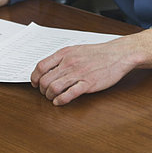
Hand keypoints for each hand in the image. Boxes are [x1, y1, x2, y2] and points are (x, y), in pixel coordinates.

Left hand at [30, 23, 151, 105]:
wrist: (117, 54)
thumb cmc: (96, 53)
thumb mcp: (75, 50)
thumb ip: (61, 58)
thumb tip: (46, 68)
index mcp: (65, 53)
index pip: (41, 66)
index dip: (34, 77)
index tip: (35, 83)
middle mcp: (69, 63)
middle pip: (45, 80)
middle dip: (42, 89)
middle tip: (44, 93)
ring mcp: (78, 74)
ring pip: (54, 88)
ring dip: (50, 96)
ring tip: (52, 98)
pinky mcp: (88, 84)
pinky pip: (69, 94)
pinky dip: (60, 101)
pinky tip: (59, 102)